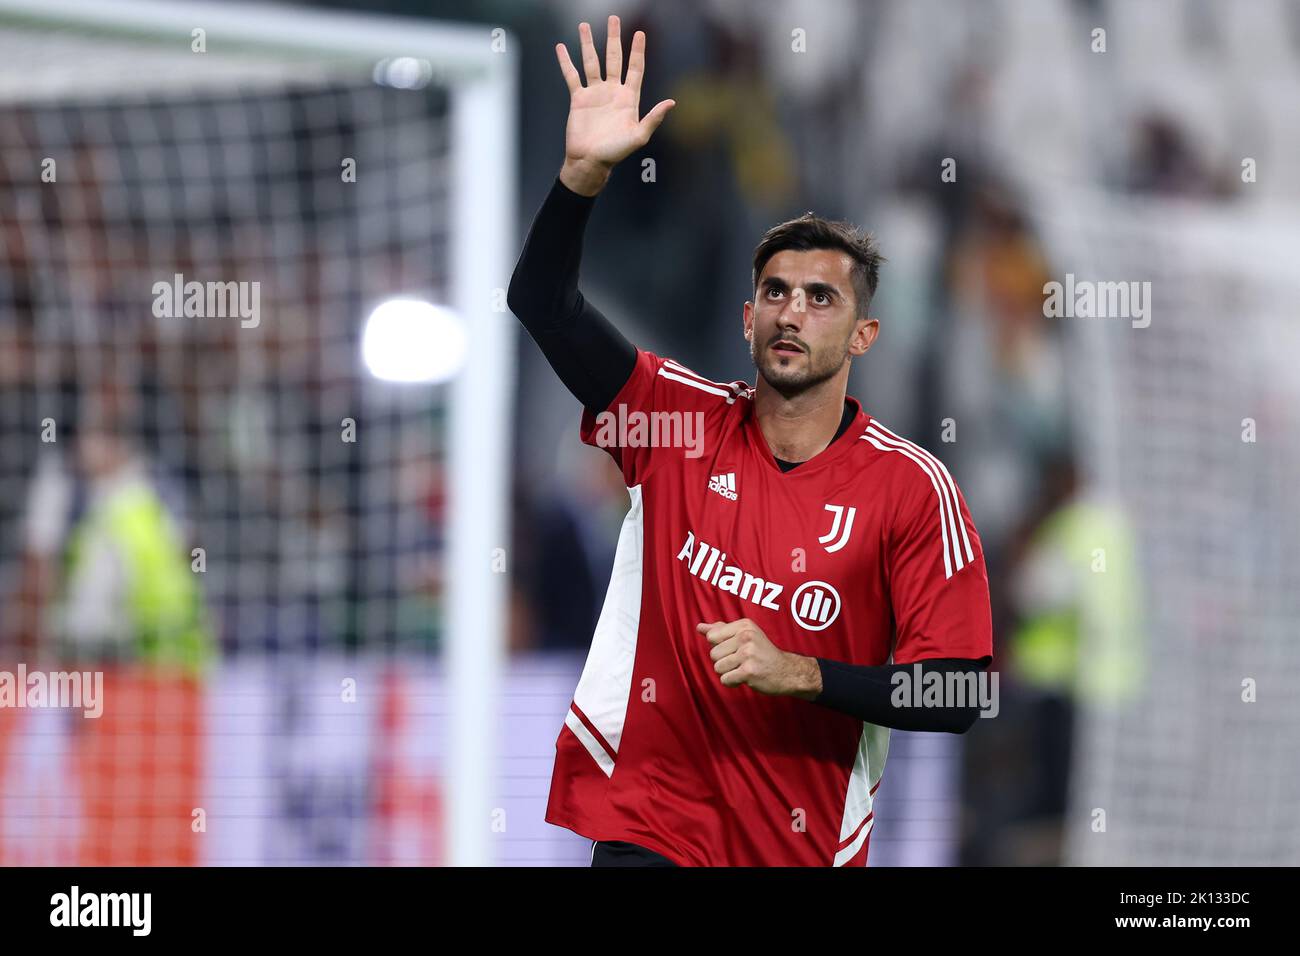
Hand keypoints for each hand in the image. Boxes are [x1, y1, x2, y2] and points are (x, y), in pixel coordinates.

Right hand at [555, 15, 675, 195]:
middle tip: (614, 19)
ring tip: (585, 25)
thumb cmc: (616, 153)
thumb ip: (654, 118)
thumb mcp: (639, 137)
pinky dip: (566, 62)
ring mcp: (595, 94)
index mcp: (628, 98)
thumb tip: (671, 103)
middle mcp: (612, 92)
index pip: (635, 68)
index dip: (638, 51)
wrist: (590, 162)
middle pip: (614, 58)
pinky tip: (561, 47)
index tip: (640, 33)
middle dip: (614, 38)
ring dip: (588, 44)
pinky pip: (572, 76)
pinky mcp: (578, 99)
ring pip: (592, 62)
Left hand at [697, 619, 822, 697]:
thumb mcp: (745, 634)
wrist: (787, 671)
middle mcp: (746, 636)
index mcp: (744, 625)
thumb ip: (721, 630)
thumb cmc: (762, 653)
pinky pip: (725, 679)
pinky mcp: (749, 671)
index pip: (712, 636)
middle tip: (742, 661)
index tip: (735, 649)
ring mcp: (748, 654)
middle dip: (724, 661)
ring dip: (728, 672)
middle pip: (713, 654)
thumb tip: (699, 627)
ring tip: (743, 669)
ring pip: (717, 668)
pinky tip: (745, 678)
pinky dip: (732, 682)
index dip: (720, 647)